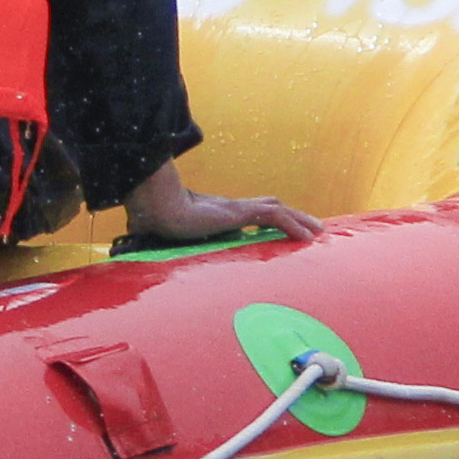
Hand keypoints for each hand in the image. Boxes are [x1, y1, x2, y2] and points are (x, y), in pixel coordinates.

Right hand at [125, 170, 322, 246]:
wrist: (154, 209)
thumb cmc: (154, 222)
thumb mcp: (169, 236)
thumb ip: (166, 242)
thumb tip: (141, 252)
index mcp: (217, 212)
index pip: (250, 210)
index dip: (268, 215)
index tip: (280, 225)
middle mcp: (230, 207)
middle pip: (269, 206)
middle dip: (292, 216)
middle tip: (311, 227)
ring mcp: (235, 208)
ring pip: (277, 210)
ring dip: (300, 219)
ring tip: (317, 231)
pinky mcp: (239, 212)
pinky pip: (274, 217)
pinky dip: (293, 225)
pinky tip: (307, 238)